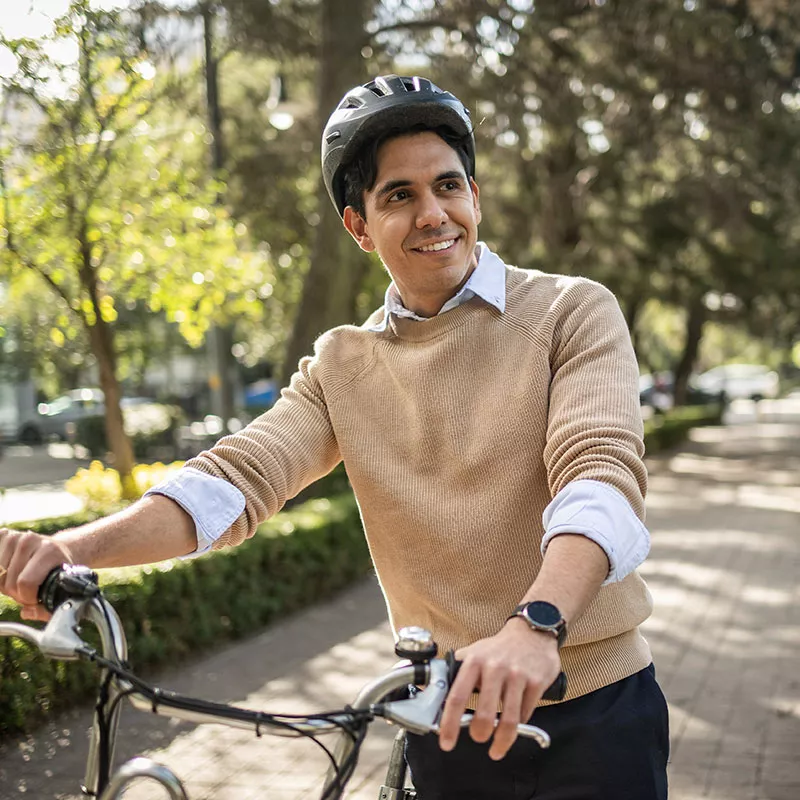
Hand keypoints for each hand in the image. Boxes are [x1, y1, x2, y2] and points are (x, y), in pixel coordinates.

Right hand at [0, 528, 73, 620]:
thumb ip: (44, 608)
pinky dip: (0, 573)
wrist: (57, 550)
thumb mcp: (59, 588)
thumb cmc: (56, 571)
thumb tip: (26, 613)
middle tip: (28, 589)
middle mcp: (30, 540)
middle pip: (9, 582)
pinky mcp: (3, 535)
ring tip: (20, 579)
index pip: (25, 583)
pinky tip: (10, 571)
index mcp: (49, 551)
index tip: (35, 598)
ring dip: (6, 584)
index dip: (27, 597)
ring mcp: (15, 536)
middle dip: (17, 593)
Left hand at [437, 618, 560, 759]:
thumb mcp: (475, 651)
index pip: (457, 697)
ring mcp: (517, 675)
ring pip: (509, 719)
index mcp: (474, 661)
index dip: (450, 723)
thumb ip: (457, 670)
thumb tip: (435, 690)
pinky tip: (515, 725)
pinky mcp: (536, 682)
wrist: (532, 633)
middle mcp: (495, 667)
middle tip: (477, 738)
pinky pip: (525, 713)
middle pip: (484, 713)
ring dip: (502, 740)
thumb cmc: (499, 648)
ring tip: (496, 748)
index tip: (446, 742)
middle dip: (479, 733)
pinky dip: (519, 725)